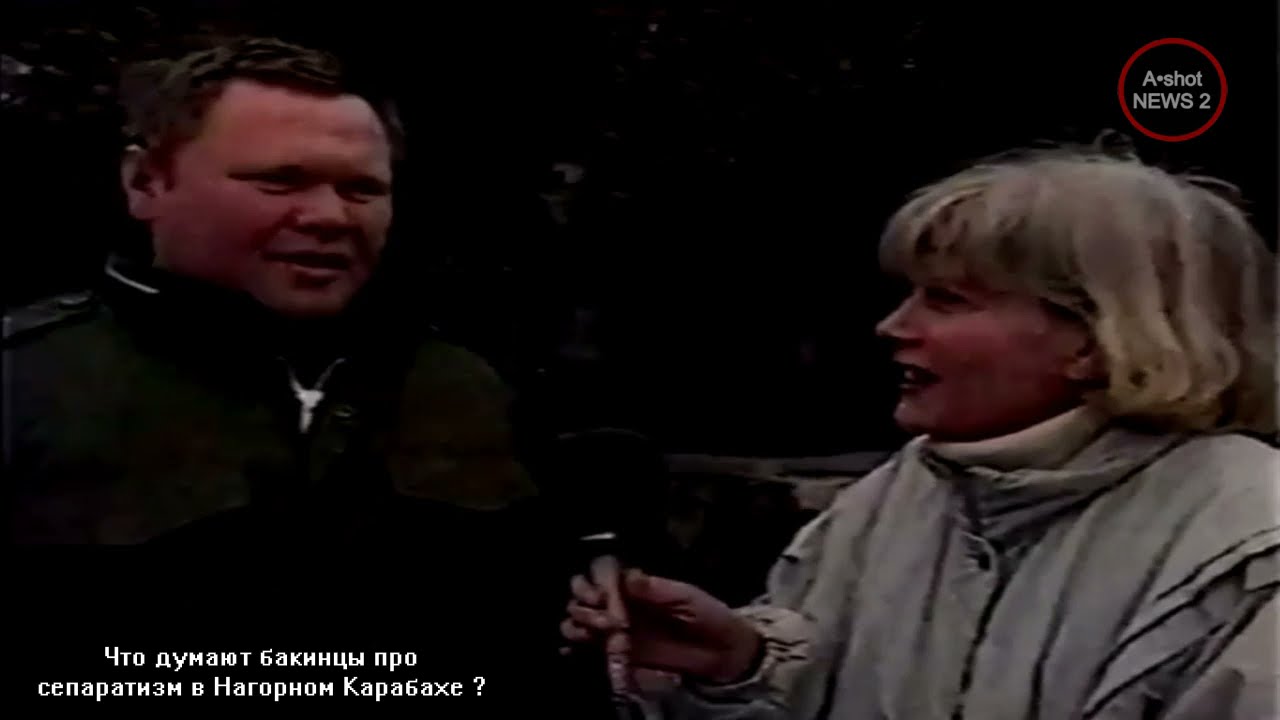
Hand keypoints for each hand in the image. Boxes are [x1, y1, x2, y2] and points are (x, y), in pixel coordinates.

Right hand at [562, 567, 762, 684]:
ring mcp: (615, 627)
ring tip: (598, 631)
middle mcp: (620, 602)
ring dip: (578, 620)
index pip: (602, 574)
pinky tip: (580, 644)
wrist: (721, 652)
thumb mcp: (685, 596)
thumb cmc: (707, 616)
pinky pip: (586, 645)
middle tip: (601, 613)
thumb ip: (655, 589)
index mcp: (636, 585)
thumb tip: (627, 576)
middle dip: (583, 599)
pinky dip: (575, 642)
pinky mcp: (616, 652)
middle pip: (582, 592)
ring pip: (578, 617)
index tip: (602, 595)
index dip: (596, 582)